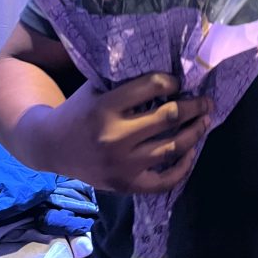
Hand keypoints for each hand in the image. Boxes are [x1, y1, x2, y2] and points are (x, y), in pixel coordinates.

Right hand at [18, 72, 212, 192]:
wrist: (50, 147)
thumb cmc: (79, 111)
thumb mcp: (96, 89)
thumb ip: (126, 83)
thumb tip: (170, 73)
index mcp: (106, 107)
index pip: (152, 86)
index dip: (172, 82)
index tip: (179, 83)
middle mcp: (115, 137)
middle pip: (169, 118)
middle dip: (195, 106)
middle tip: (207, 101)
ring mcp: (122, 164)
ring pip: (172, 147)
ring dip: (195, 132)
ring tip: (205, 121)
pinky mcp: (126, 185)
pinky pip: (164, 180)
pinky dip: (183, 167)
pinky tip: (191, 152)